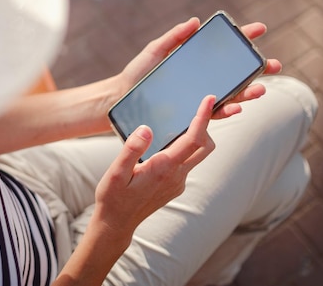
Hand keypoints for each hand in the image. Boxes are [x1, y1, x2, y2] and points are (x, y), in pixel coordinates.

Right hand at [93, 95, 215, 236]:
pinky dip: (184, 150)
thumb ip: (132, 149)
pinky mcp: (174, 186)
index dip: (203, 117)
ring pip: (197, 155)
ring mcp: (177, 183)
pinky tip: (166, 144)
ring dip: (195, 138)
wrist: (116, 223)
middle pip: (205, 147)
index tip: (208, 99)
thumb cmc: (114, 197)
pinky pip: (186, 164)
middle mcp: (176, 176)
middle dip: (206, 125)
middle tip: (198, 108)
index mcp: (164, 168)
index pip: (193, 139)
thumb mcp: (116, 172)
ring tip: (182, 122)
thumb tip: (147, 128)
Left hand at [116, 17, 281, 119]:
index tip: (259, 29)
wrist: (120, 99)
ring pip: (232, 96)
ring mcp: (199, 98)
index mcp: (197, 62)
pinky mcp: (191, 115)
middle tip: (274, 65)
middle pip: (236, 74)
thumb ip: (175, 37)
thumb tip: (196, 21)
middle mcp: (203, 80)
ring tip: (261, 89)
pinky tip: (236, 107)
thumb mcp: (155, 51)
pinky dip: (227, 110)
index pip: (225, 49)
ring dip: (249, 93)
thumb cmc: (137, 74)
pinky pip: (213, 114)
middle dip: (258, 70)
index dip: (243, 38)